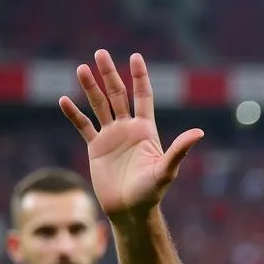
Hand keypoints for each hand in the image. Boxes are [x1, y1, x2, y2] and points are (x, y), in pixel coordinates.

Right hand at [59, 50, 203, 222]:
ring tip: (81, 68)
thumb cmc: (151, 193)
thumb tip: (199, 133)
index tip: (135, 57)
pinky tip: (64, 100)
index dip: (139, 77)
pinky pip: (83, 126)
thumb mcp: (166, 170)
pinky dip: (74, 114)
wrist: (130, 210)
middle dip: (110, 74)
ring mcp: (111, 137)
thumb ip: (180, 150)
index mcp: (146, 130)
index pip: (143, 97)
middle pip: (118, 95)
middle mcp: (128, 129)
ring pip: (99, 106)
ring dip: (90, 88)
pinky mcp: (96, 148)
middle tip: (100, 52)